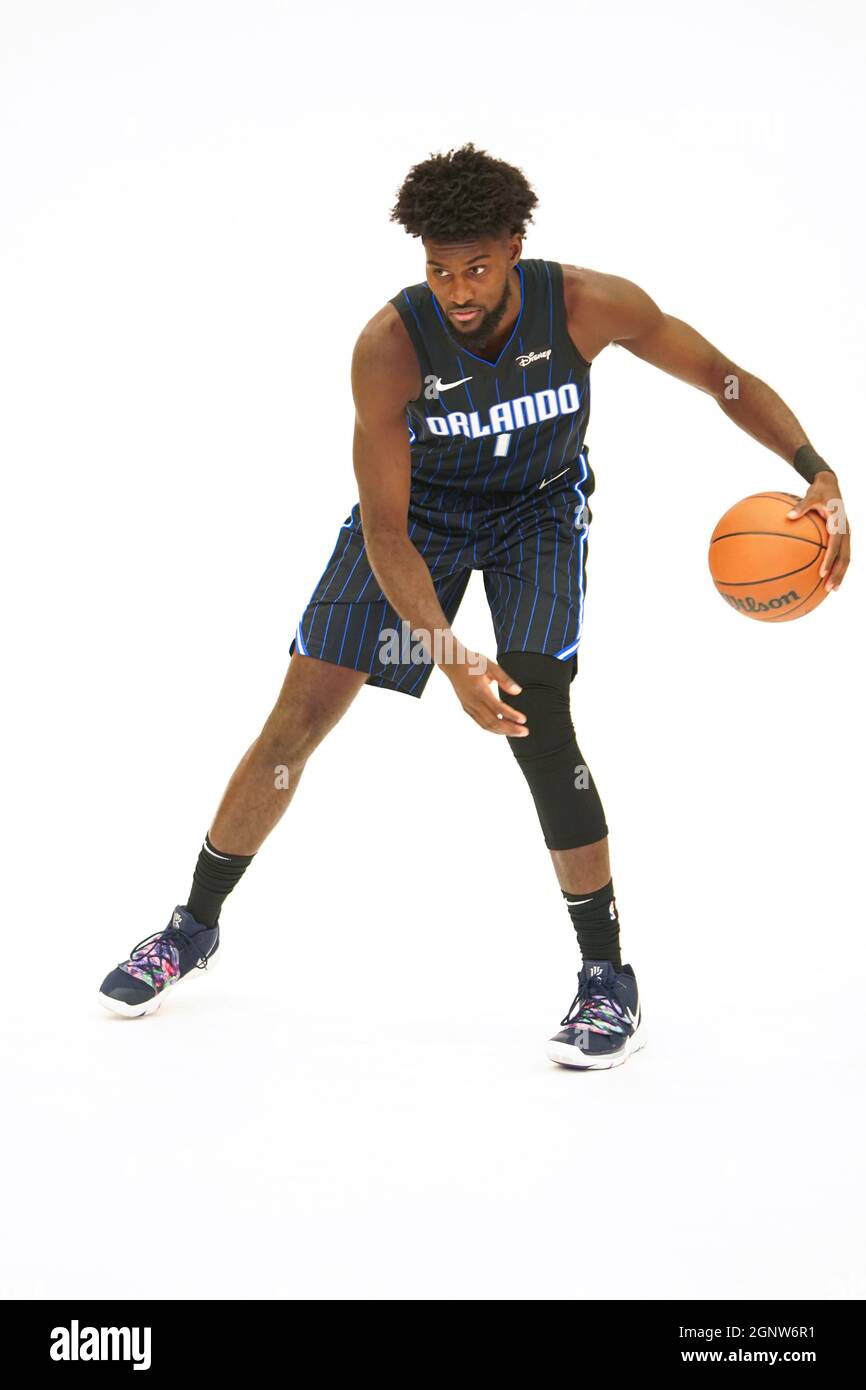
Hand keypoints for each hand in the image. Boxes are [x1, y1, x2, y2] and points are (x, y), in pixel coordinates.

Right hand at [441, 645, 527, 735]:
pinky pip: (480, 723)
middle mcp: (473, 701)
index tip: (523, 720)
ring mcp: (469, 706)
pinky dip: (493, 728)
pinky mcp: (466, 708)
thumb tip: (517, 691)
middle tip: (524, 731)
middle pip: (493, 721)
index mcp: (480, 690)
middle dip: (510, 728)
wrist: (452, 663)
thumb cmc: (472, 662)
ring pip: (486, 725)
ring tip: (516, 732)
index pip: (498, 708)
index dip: (511, 716)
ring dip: (503, 731)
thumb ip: (505, 679)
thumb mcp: (490, 665)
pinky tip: (503, 729)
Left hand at [787, 473, 849, 591]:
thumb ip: (801, 506)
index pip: (835, 545)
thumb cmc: (819, 490)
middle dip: (838, 573)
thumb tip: (788, 516)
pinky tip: (828, 578)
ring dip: (840, 574)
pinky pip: (841, 554)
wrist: (831, 483)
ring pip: (846, 558)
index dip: (829, 560)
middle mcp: (846, 530)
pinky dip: (837, 566)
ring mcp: (846, 534)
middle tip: (829, 589)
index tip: (821, 573)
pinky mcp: (843, 536)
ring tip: (832, 590)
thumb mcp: (811, 495)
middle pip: (845, 557)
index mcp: (839, 523)